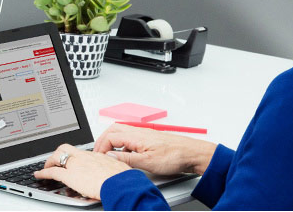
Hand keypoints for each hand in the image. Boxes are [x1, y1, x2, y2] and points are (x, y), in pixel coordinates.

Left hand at [33, 144, 129, 199]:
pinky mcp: (69, 175)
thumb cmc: (122, 179)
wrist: (120, 183)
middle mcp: (84, 157)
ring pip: (57, 156)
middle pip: (66, 148)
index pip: (80, 152)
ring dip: (50, 162)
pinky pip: (52, 172)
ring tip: (46, 167)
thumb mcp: (118, 168)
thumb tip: (115, 169)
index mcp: (96, 155)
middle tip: (55, 161)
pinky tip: (39, 175)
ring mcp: (75, 164)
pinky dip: (43, 173)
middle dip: (58, 154)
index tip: (72, 159)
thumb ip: (112, 167)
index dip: (73, 155)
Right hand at [93, 123, 217, 175]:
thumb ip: (126, 159)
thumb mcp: (148, 162)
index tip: (99, 157)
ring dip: (112, 141)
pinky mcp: (150, 139)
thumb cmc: (176, 156)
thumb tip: (110, 157)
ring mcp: (145, 134)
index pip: (110, 137)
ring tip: (109, 154)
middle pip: (113, 130)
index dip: (101, 147)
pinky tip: (126, 155)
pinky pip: (130, 137)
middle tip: (98, 152)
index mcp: (136, 136)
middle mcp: (139, 132)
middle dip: (102, 140)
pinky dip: (122, 145)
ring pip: (121, 132)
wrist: (193, 154)